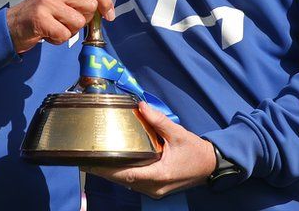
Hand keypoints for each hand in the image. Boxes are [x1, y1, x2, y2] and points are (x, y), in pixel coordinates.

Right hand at [6, 0, 113, 52]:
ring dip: (70, 31)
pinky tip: (48, 35)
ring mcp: (47, 4)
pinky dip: (58, 40)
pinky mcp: (39, 19)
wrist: (10, 26)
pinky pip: (64, 35)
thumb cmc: (41, 15)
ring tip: (56, 28)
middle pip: (89, 5)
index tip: (109, 15)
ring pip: (78, 22)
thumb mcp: (60, 1)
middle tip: (68, 23)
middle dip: (84, 20)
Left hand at [84, 102, 215, 198]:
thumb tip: (141, 107)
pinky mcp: (156, 189)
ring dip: (113, 174)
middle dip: (105, 171)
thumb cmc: (195, 151)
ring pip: (128, 183)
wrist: (210, 166)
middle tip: (88, 159)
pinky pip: (135, 183)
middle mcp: (154, 187)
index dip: (107, 169)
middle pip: (123, 180)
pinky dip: (124, 175)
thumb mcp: (178, 134)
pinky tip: (115, 165)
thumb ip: (159, 121)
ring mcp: (155, 190)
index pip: (127, 174)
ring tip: (97, 161)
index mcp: (159, 174)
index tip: (91, 162)